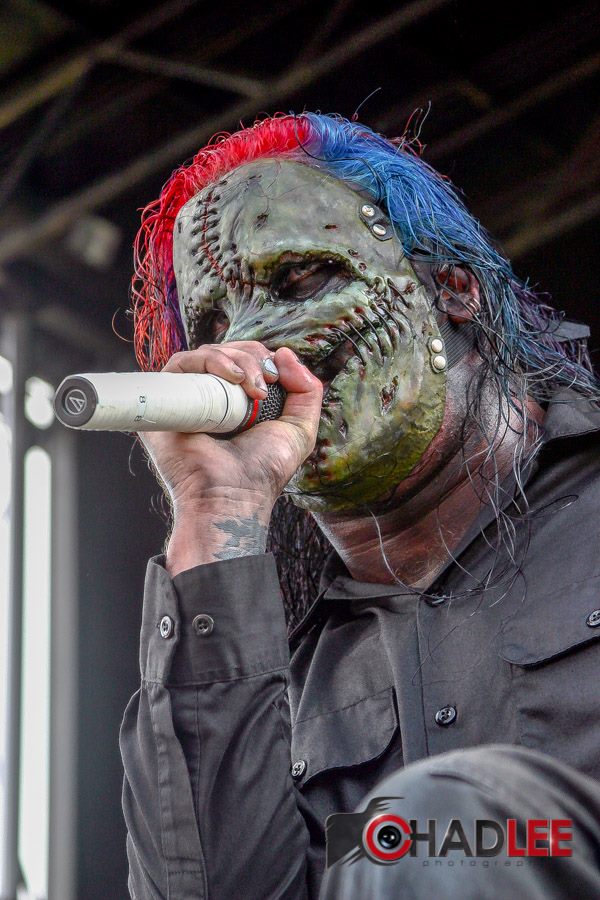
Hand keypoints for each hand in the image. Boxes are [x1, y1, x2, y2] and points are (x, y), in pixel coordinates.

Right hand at [138, 342, 322, 574]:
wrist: (233, 494)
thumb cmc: (263, 471)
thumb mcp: (299, 429)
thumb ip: (306, 391)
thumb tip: (285, 354)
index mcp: (238, 402)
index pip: (247, 359)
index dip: (264, 358)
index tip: (279, 376)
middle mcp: (211, 397)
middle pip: (229, 351)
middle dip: (254, 357)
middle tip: (267, 384)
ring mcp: (188, 398)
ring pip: (208, 353)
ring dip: (238, 360)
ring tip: (254, 388)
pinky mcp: (167, 400)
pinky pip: (182, 364)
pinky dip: (210, 361)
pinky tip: (233, 378)